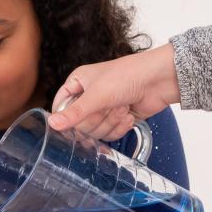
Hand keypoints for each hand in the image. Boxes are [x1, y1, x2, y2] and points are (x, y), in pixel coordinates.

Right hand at [48, 44, 179, 141]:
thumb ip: (74, 113)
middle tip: (108, 106)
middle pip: (79, 124)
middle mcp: (89, 96)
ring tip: (122, 107)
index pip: (60, 105)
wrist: (158, 80)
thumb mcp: (97, 95)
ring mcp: (104, 108)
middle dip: (97, 118)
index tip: (74, 122)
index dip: (66, 116)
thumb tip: (53, 124)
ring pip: (95, 131)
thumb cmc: (127, 76)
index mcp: (78, 83)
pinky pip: (110, 134)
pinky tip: (129, 114)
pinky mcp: (117, 119)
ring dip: (111, 121)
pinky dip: (121, 127)